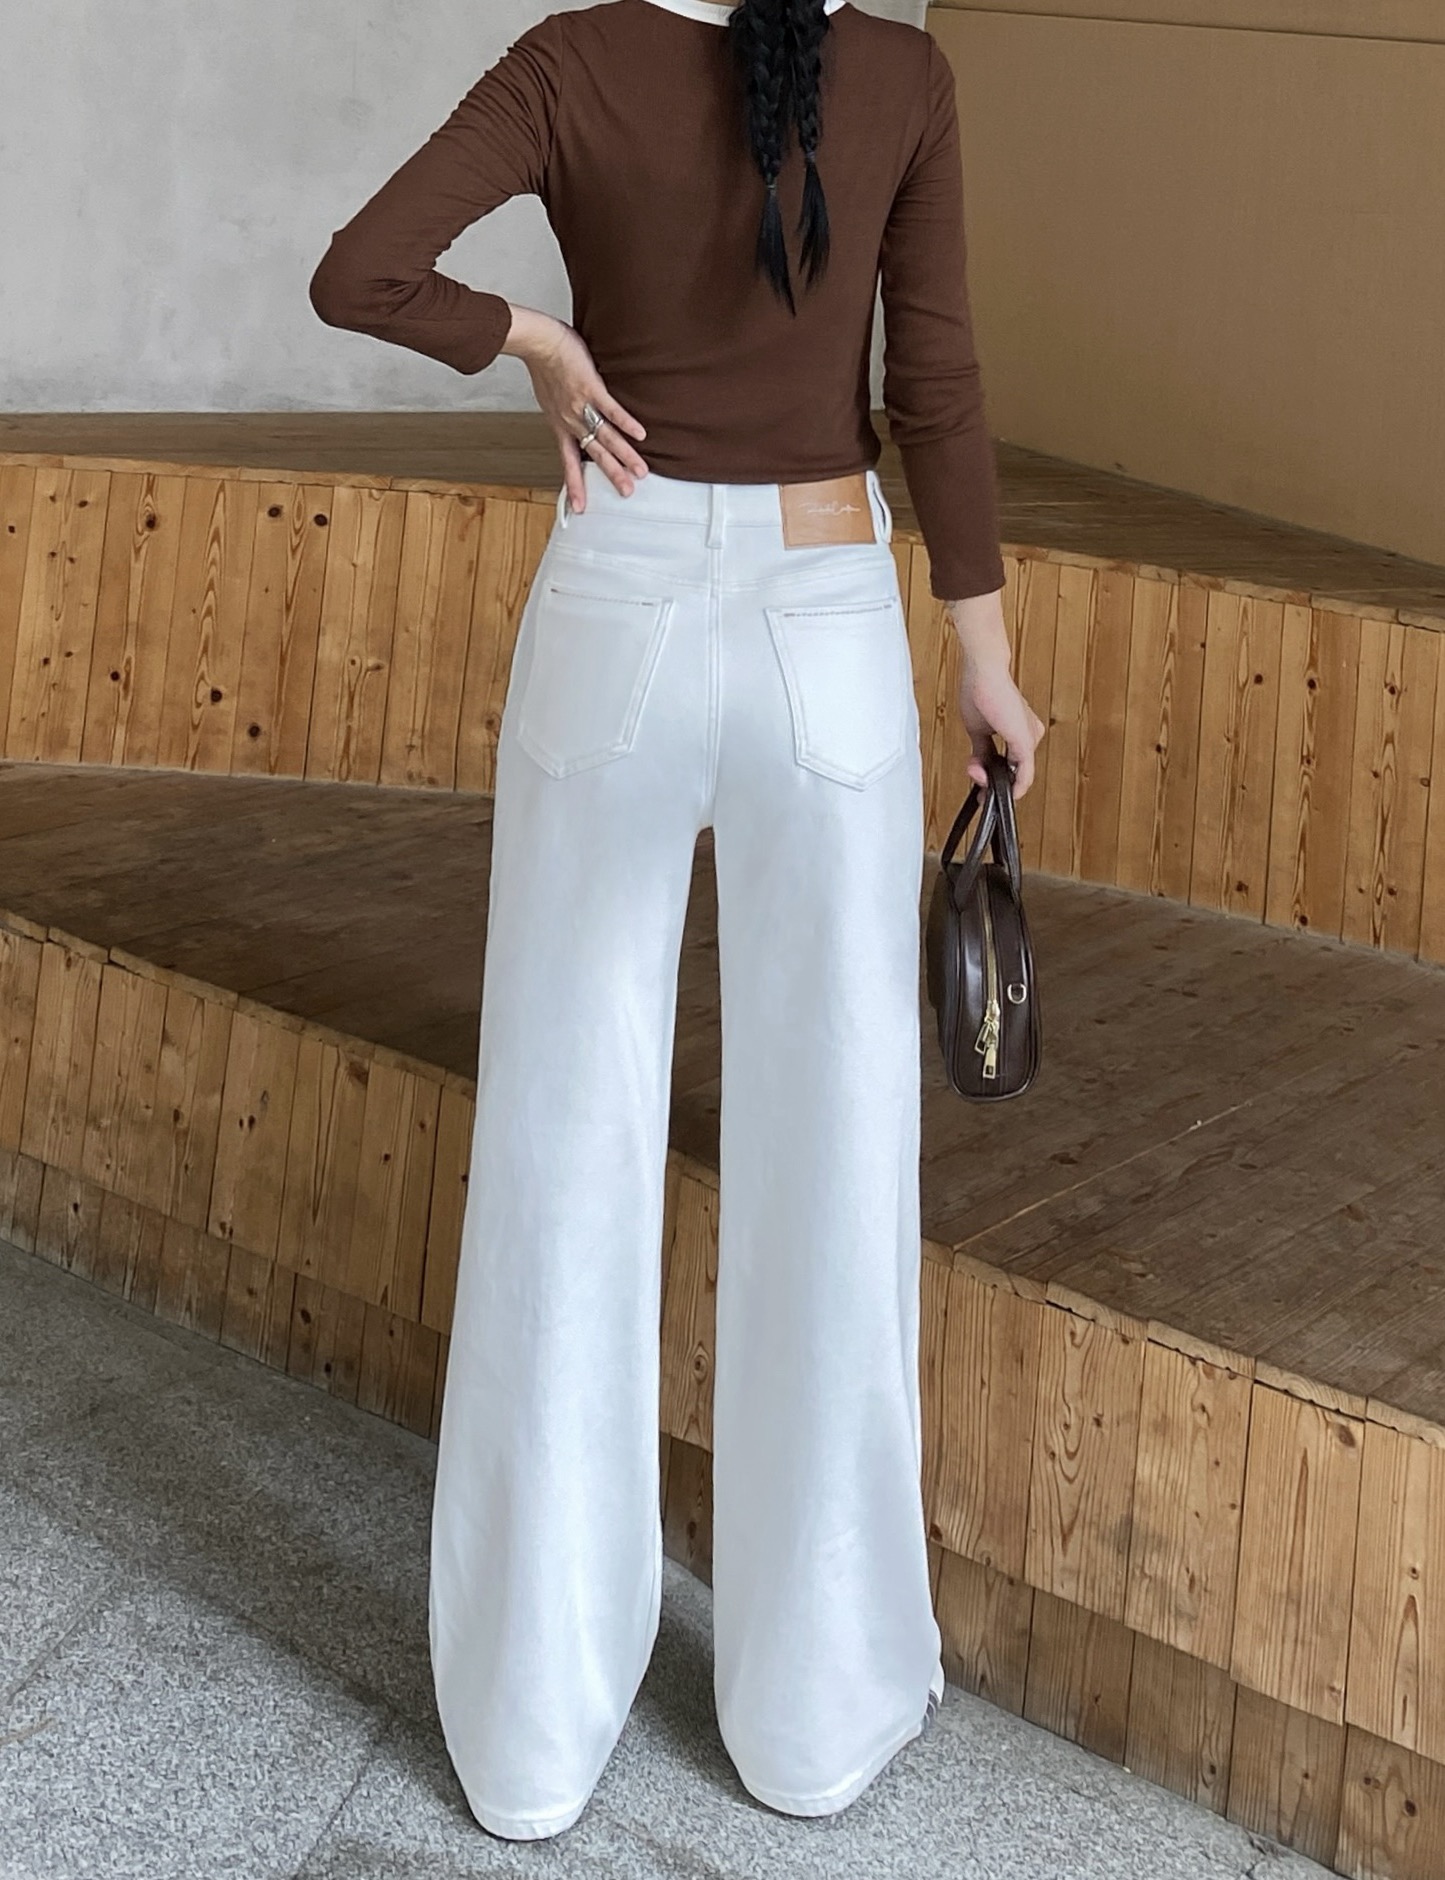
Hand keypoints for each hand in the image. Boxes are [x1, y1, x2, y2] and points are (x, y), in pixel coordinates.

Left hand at [501, 304, 648, 513]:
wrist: (538, 344)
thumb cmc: (544, 365)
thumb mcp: (549, 398)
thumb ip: (563, 412)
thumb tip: (572, 416)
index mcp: (560, 426)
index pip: (569, 462)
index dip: (575, 485)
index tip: (580, 507)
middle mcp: (571, 421)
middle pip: (595, 454)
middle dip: (612, 475)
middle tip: (627, 492)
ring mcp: (582, 406)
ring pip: (606, 437)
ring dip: (624, 455)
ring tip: (640, 471)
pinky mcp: (591, 389)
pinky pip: (611, 410)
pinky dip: (626, 423)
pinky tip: (640, 434)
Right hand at [946, 590, 1046, 796]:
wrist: (984, 672)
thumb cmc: (980, 690)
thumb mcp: (978, 730)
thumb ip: (982, 751)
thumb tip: (979, 767)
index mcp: (1020, 730)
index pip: (1009, 762)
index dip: (993, 778)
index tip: (981, 789)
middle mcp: (1030, 734)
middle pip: (1013, 770)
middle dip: (991, 782)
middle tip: (978, 788)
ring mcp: (1030, 738)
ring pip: (1018, 774)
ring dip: (994, 783)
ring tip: (978, 777)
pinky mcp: (1026, 742)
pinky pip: (1025, 774)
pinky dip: (1014, 787)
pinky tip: (1002, 792)